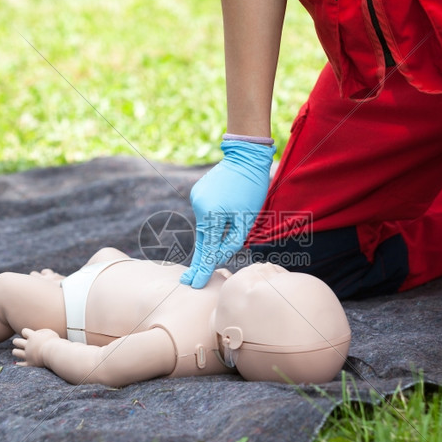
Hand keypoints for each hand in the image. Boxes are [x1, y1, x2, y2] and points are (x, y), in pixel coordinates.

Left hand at [12, 328, 60, 366]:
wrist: (55, 353)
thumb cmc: (54, 342)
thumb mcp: (50, 332)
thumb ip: (42, 331)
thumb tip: (37, 333)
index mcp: (32, 336)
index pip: (24, 331)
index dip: (25, 333)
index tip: (28, 335)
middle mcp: (28, 345)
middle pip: (17, 341)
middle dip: (16, 341)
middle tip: (18, 342)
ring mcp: (28, 354)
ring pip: (16, 352)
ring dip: (15, 351)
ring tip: (16, 351)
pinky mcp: (30, 363)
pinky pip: (21, 364)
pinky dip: (18, 364)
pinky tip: (17, 363)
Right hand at [180, 139, 274, 287]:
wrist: (245, 157)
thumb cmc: (251, 188)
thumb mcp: (247, 219)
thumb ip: (232, 240)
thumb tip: (218, 255)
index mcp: (211, 214)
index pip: (209, 248)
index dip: (203, 268)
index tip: (195, 284)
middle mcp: (198, 206)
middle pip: (203, 238)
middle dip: (201, 259)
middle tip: (189, 280)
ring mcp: (195, 198)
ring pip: (205, 224)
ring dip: (214, 230)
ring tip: (231, 215)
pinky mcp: (197, 191)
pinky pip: (205, 212)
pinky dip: (213, 216)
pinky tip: (227, 204)